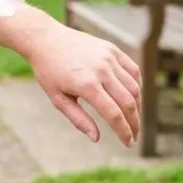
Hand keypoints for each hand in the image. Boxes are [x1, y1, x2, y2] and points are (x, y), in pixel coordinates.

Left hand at [23, 24, 141, 146]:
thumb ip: (78, 119)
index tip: (128, 143)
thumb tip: (97, 138)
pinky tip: (133, 97)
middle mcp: (101, 70)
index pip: (114, 114)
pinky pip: (133, 70)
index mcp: (87, 85)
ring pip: (134, 87)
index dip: (124, 132)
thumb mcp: (58, 99)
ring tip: (133, 119)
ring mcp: (109, 58)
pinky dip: (137, 85)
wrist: (45, 39)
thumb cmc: (49, 71)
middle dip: (134, 123)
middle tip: (134, 136)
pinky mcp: (112, 49)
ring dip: (137, 106)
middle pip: (128, 102)